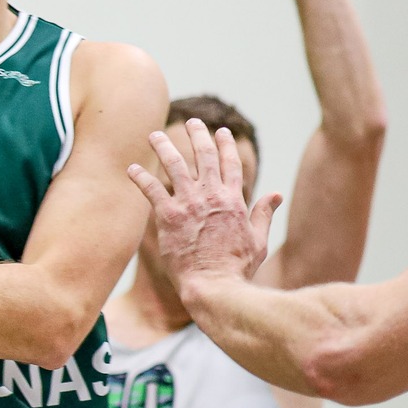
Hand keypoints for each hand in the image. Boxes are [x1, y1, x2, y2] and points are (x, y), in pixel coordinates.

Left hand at [128, 120, 280, 292]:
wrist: (214, 285)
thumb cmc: (237, 268)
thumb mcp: (258, 240)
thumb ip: (263, 213)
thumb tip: (276, 194)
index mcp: (234, 200)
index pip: (230, 163)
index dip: (225, 145)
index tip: (221, 132)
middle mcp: (212, 195)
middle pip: (204, 155)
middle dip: (197, 135)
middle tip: (191, 122)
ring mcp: (189, 204)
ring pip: (175, 165)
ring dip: (164, 147)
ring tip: (154, 135)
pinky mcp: (168, 216)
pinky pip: (152, 190)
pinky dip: (140, 178)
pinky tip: (131, 169)